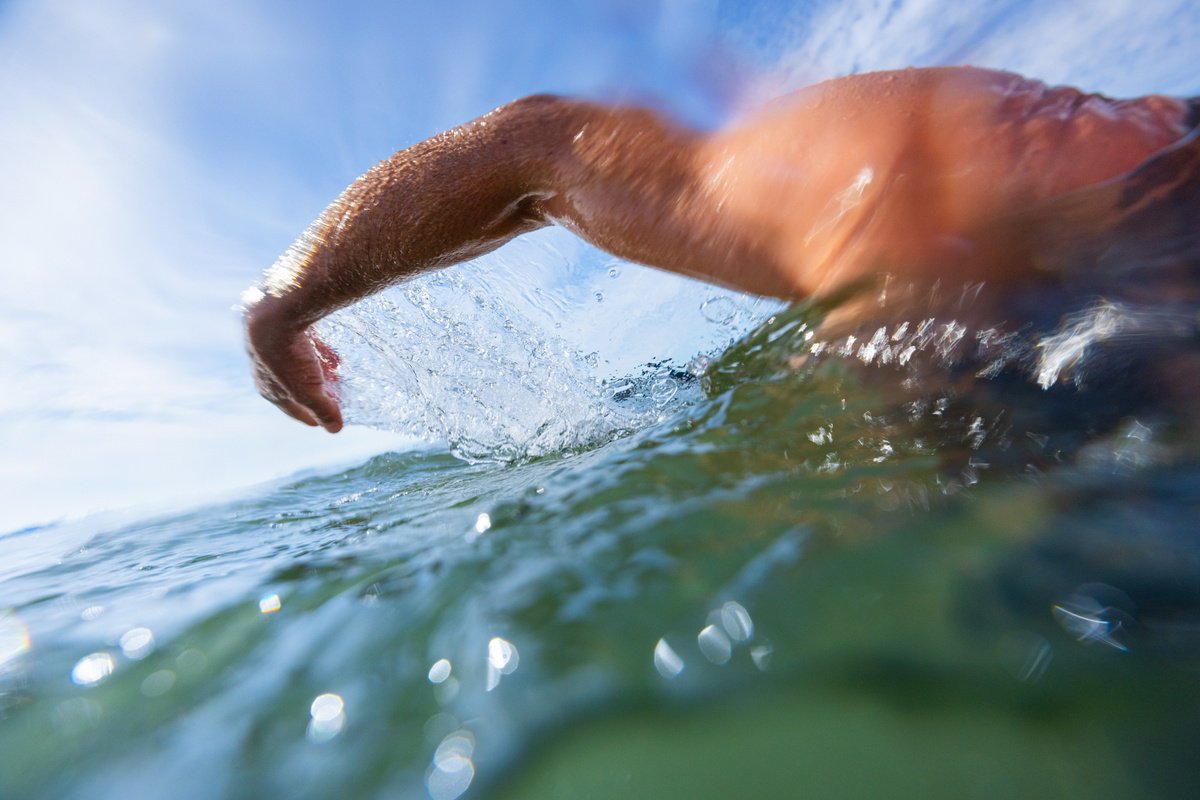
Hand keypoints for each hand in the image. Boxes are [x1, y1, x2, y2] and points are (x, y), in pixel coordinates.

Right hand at [245, 301, 343, 431]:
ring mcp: (275, 345)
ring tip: (336, 377)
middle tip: (333, 399)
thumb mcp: (308, 389)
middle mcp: (266, 367)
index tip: (322, 423)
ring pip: (300, 364)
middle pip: (295, 385)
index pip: (291, 409)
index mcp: (267, 387)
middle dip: (316, 393)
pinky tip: (335, 356)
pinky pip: (306, 345)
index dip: (309, 417)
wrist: (278, 310)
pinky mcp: (286, 326)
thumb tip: (335, 429)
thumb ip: (322, 409)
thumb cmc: (289, 356)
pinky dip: (320, 353)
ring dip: (319, 373)